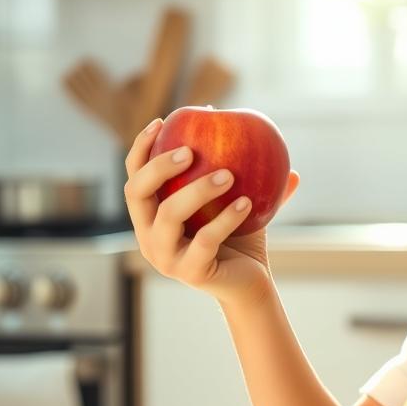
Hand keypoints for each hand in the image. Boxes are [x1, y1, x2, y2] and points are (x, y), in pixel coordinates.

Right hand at [123, 118, 299, 305]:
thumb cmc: (242, 239)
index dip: (141, 147)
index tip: (163, 121)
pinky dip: (226, 219)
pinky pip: (205, 240)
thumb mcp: (239, 200)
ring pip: (168, 216)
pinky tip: (246, 202)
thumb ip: (250, 173)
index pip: (134, 177)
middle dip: (158, 166)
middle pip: (136, 193)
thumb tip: (271, 138)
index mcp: (152, 216)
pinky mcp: (189, 273)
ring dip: (197, 190)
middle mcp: (149, 236)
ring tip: (229, 174)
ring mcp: (165, 257)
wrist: (251, 284)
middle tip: (190, 149)